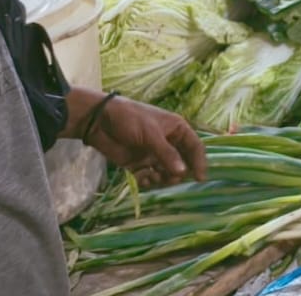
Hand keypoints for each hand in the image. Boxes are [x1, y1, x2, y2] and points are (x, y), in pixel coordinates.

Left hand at [79, 93, 206, 187]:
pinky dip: (148, 181)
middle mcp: (168, 143)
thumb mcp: (151, 134)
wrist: (99, 122)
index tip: (200, 178)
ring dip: (163, 178)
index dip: (199, 162)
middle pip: (182, 162)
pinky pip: (150, 177)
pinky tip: (143, 178)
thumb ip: (167, 154)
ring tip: (154, 177)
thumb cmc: (131, 119)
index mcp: (176, 130)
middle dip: (179, 173)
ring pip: (167, 172)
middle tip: (172, 179)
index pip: (194, 147)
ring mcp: (153, 154)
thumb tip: (183, 172)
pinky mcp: (138, 164)